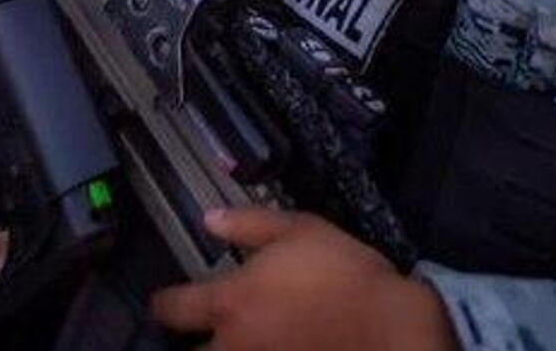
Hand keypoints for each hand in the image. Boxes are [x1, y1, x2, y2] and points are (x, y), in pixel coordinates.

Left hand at [151, 208, 457, 350]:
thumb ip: (250, 224)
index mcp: (230, 301)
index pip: (172, 308)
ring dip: (221, 350)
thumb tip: (211, 219)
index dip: (164, 303)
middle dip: (192, 343)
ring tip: (236, 340)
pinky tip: (269, 345)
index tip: (166, 301)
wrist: (391, 328)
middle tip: (203, 332)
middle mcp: (233, 343)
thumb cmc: (345, 274)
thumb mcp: (301, 229)